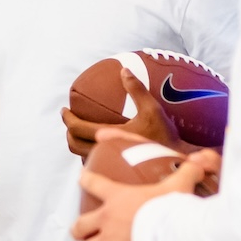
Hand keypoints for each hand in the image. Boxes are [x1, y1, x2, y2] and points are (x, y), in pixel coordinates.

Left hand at [60, 69, 186, 160]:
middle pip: (73, 144)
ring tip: (78, 131)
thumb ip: (136, 89)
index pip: (78, 128)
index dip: (67, 119)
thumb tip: (124, 70)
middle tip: (70, 120)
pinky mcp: (115, 169)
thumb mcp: (152, 108)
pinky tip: (94, 144)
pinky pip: (93, 162)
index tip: (64, 110)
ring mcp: (109, 163)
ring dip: (75, 142)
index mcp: (109, 136)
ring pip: (81, 155)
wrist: (176, 159)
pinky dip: (87, 152)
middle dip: (67, 131)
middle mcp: (105, 151)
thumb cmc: (164, 134)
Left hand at [72, 150, 218, 240]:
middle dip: (79, 230)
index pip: (94, 183)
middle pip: (81, 225)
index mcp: (116, 197)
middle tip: (81, 233)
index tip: (82, 178)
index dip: (86, 180)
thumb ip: (187, 171)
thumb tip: (201, 160)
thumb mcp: (178, 184)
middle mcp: (106, 220)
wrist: (167, 233)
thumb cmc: (170, 207)